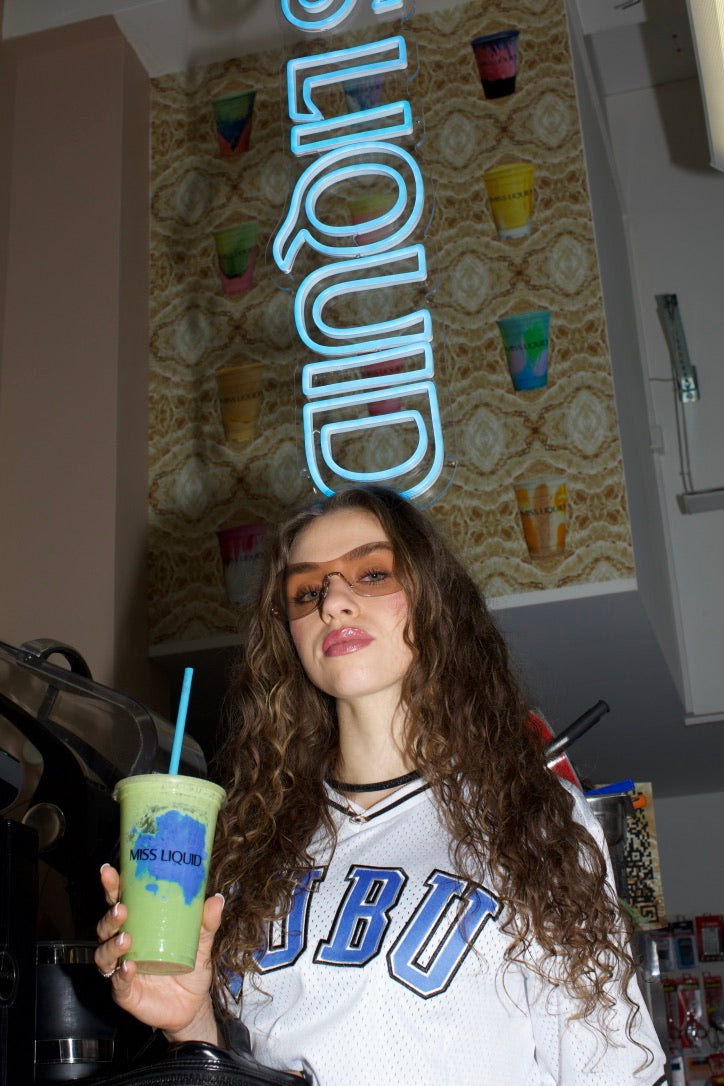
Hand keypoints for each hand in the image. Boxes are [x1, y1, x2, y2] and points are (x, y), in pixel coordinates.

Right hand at [95, 863, 222, 1043]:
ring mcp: (122, 969)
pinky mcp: (125, 993)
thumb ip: (207, 923)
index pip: (121, 901)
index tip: (109, 871)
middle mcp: (126, 945)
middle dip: (109, 915)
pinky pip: (117, 983)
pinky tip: (128, 967)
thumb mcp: (201, 943)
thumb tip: (216, 899)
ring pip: (104, 954)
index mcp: (140, 925)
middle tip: (121, 908)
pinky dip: (120, 975)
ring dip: (111, 945)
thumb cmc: (191, 967)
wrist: (194, 1005)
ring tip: (125, 939)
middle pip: (106, 926)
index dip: (112, 886)